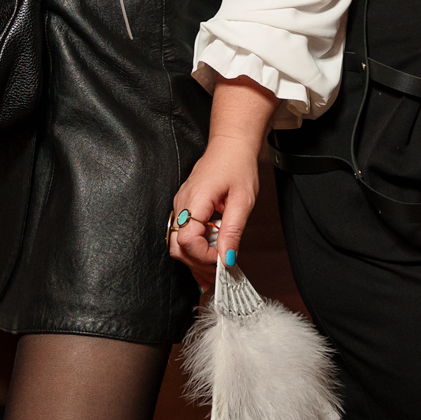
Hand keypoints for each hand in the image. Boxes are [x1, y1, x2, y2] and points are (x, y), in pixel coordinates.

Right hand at [168, 76, 276, 287]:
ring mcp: (180, 205)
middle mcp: (182, 204)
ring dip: (194, 259)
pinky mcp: (184, 207)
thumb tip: (227, 258)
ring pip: (177, 242)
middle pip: (177, 246)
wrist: (230, 144)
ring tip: (214, 271)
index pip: (187, 238)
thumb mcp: (243, 200)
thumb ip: (233, 231)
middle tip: (218, 274)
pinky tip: (208, 256)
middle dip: (196, 263)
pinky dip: (194, 249)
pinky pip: (183, 233)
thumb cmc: (237, 165)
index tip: (221, 258)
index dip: (202, 254)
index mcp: (196, 200)